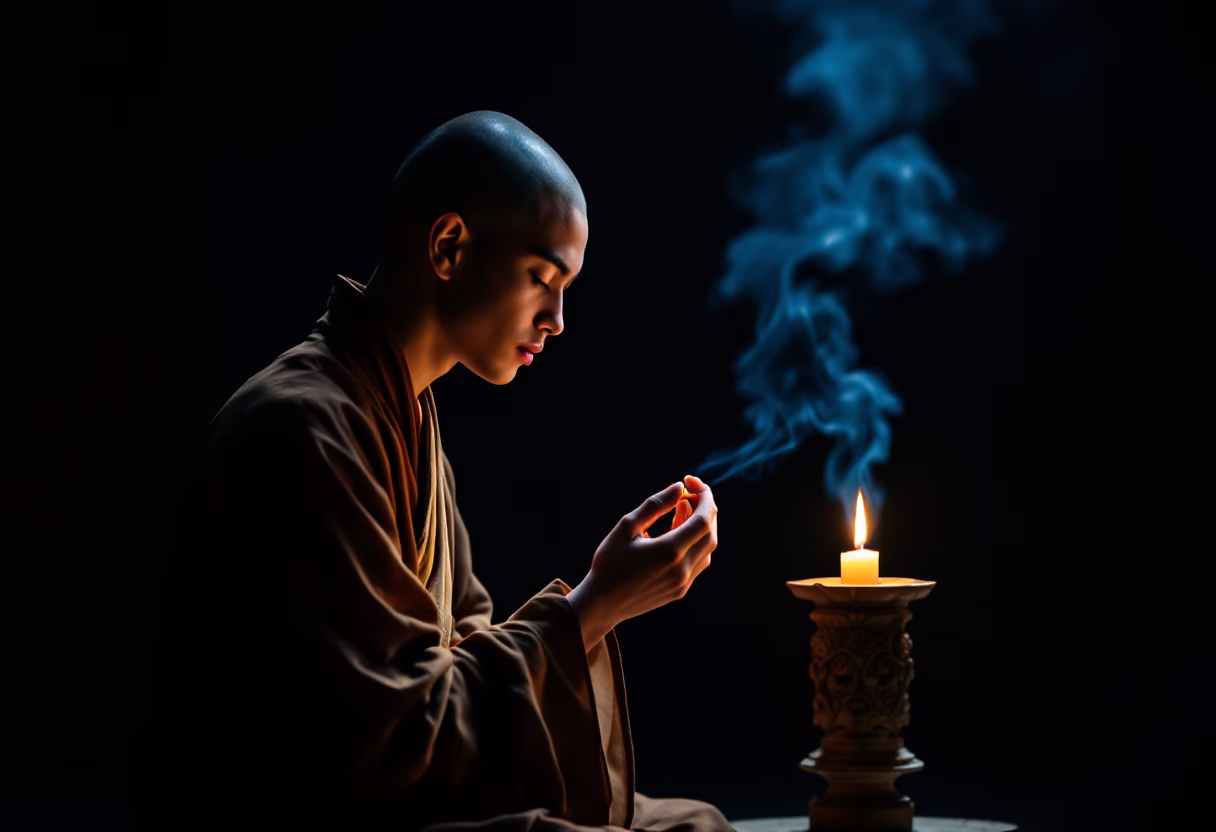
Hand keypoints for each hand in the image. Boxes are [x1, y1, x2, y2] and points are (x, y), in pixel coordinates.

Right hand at [567, 475, 717, 651]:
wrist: (602, 603)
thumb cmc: (609, 562)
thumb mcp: (626, 527)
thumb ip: (655, 505)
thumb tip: (678, 487)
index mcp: (669, 551)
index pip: (704, 519)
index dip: (704, 497)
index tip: (692, 482)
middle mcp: (682, 569)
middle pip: (710, 533)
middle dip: (705, 509)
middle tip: (688, 493)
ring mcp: (683, 583)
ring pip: (707, 548)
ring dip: (701, 525)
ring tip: (681, 508)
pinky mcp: (680, 591)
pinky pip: (698, 561)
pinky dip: (694, 542)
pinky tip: (677, 531)